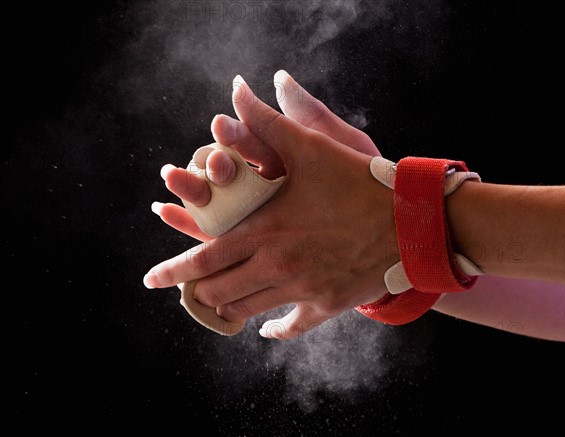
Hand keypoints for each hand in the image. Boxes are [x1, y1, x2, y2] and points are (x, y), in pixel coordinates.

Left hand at [144, 74, 397, 338]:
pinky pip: (291, 327)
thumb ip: (267, 123)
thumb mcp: (311, 147)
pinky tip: (265, 327)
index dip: (172, 271)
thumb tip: (237, 91)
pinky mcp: (327, 304)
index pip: (203, 257)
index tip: (151, 280)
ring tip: (220, 301)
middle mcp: (278, 265)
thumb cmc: (358, 180)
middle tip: (191, 287)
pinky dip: (273, 329)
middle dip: (198, 291)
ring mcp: (303, 290)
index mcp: (265, 230)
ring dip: (228, 307)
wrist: (412, 219)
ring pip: (247, 310)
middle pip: (219, 291)